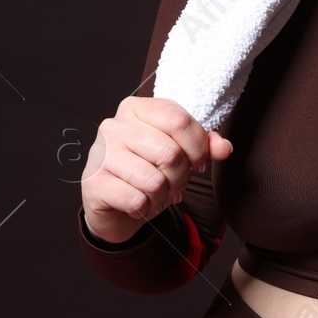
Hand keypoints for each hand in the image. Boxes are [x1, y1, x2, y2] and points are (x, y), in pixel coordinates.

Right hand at [80, 96, 234, 244]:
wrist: (112, 203)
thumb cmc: (146, 170)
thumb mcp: (177, 153)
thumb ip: (203, 146)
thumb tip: (224, 147)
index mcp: (135, 109)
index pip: (179, 120)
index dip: (198, 147)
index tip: (198, 163)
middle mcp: (114, 126)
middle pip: (170, 152)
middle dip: (181, 177)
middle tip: (175, 184)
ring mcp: (100, 154)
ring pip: (155, 180)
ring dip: (163, 195)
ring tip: (155, 194)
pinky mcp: (93, 182)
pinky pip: (137, 199)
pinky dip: (145, 207)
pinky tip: (138, 203)